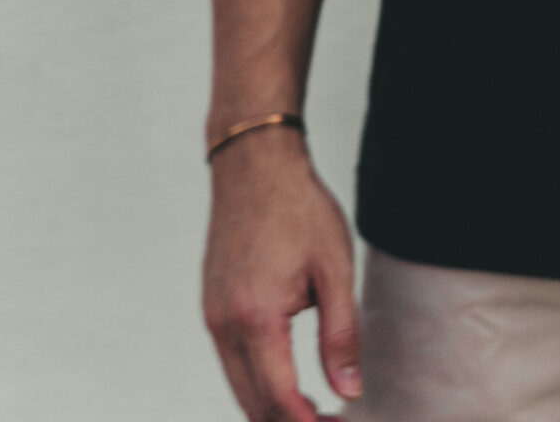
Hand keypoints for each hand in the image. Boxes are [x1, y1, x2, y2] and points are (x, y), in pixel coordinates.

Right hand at [203, 132, 363, 418]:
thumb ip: (341, 334)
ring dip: (273, 408)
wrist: (254, 164)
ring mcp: (212, 316)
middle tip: (332, 421)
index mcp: (257, 316)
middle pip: (253, 404)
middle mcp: (224, 324)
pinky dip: (257, 382)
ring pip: (239, 388)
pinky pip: (232, 363)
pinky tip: (287, 380)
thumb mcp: (335, 268)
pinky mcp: (211, 307)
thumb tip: (348, 391)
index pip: (278, 398)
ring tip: (315, 411)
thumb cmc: (298, 208)